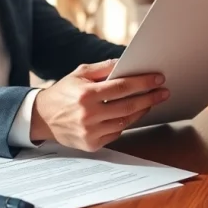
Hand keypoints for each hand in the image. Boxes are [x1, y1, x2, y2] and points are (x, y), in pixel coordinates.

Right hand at [30, 59, 168, 151]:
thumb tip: (125, 63)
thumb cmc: (64, 92)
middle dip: (150, 98)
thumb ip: (103, 68)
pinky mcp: (91, 144)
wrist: (43, 118)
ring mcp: (90, 132)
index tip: (158, 79)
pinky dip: (125, 122)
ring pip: (125, 121)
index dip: (143, 83)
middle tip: (164, 92)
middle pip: (128, 106)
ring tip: (150, 102)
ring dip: (141, 111)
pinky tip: (130, 114)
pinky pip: (117, 132)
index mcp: (86, 94)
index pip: (122, 87)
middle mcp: (89, 115)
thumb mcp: (80, 73)